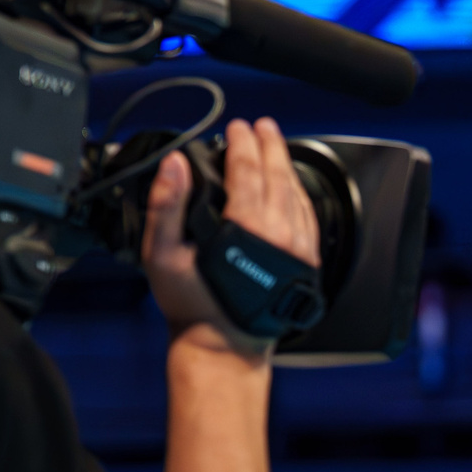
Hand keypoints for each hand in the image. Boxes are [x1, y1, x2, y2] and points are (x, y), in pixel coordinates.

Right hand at [142, 118, 319, 353]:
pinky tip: (293, 187)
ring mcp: (297, 249)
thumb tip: (177, 164)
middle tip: (262, 126)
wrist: (225, 345)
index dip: (241, 144)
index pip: (246, 170)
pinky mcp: (305, 263)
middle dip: (270, 146)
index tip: (237, 127)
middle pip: (277, 176)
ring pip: (296, 195)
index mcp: (246, 227)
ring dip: (286, 167)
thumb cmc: (194, 304)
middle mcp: (279, 234)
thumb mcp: (163, 253)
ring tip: (277, 147)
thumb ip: (167, 204)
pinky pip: (308, 219)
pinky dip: (300, 196)